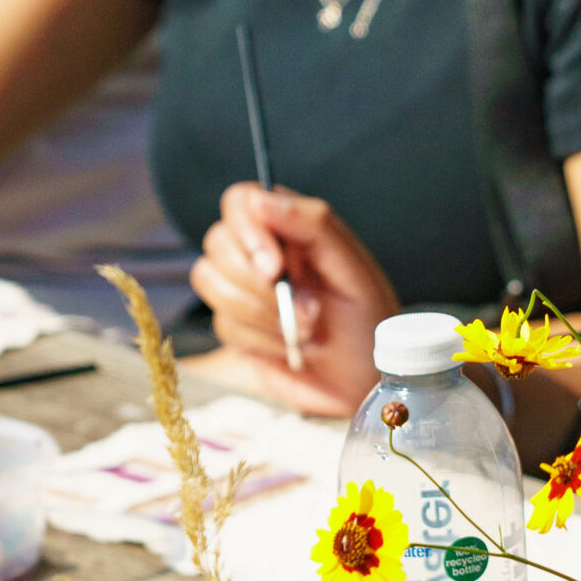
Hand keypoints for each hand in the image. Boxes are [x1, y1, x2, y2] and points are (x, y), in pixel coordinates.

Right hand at [190, 183, 397, 417]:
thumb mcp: (353, 270)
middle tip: (311, 310)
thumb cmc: (369, 322)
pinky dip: (264, 340)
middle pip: (218, 242)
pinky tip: (294, 347)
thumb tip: (259, 199)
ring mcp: (243, 289)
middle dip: (260, 285)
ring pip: (212, 282)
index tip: (274, 267)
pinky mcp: (235, 326)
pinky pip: (224, 324)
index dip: (248, 232)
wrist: (364, 381)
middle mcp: (261, 251)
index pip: (240, 201)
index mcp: (291, 227)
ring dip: (263, 314)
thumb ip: (312, 226)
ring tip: (310, 329)